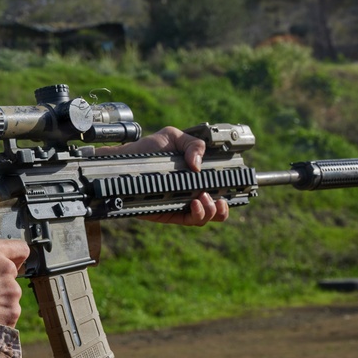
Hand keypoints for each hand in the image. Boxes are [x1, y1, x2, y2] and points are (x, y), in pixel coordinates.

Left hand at [96, 126, 228, 226]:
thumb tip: (198, 165)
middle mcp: (191, 191)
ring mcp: (180, 204)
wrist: (123, 161)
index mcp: (196, 175)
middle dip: (223, 208)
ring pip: (204, 218)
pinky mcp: (168, 213)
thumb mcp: (172, 137)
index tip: (234, 186)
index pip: (220, 187)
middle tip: (218, 198)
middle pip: (216, 209)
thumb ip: (192, 144)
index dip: (230, 190)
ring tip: (203, 198)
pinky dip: (196, 215)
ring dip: (210, 211)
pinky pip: (187, 220)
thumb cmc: (148, 149)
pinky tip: (194, 203)